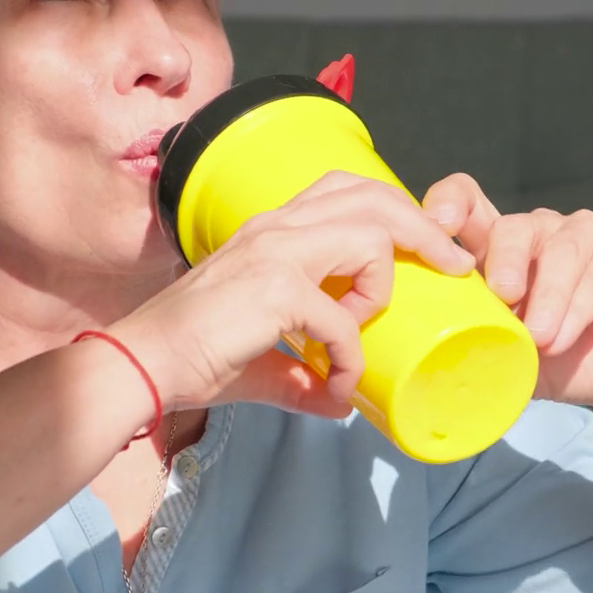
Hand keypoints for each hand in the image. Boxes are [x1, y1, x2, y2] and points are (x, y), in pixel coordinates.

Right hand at [109, 172, 475, 416]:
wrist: (138, 366)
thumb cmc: (189, 356)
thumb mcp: (261, 360)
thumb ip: (302, 374)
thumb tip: (338, 405)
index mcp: (272, 228)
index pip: (348, 188)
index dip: (398, 209)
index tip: (430, 246)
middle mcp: (276, 226)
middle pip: (373, 195)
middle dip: (424, 227)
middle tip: (453, 264)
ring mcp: (275, 251)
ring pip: (371, 238)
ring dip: (382, 290)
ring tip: (363, 332)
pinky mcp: (275, 289)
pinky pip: (344, 319)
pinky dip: (349, 358)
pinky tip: (336, 384)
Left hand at [421, 174, 592, 457]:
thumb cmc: (565, 363)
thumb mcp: (508, 358)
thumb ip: (474, 347)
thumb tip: (423, 364)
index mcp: (501, 251)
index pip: (466, 202)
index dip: (447, 205)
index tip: (434, 231)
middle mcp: (540, 234)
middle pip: (511, 227)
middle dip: (503, 264)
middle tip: (502, 301)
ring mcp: (584, 237)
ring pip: (558, 248)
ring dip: (546, 296)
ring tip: (539, 338)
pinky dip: (579, 305)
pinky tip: (565, 336)